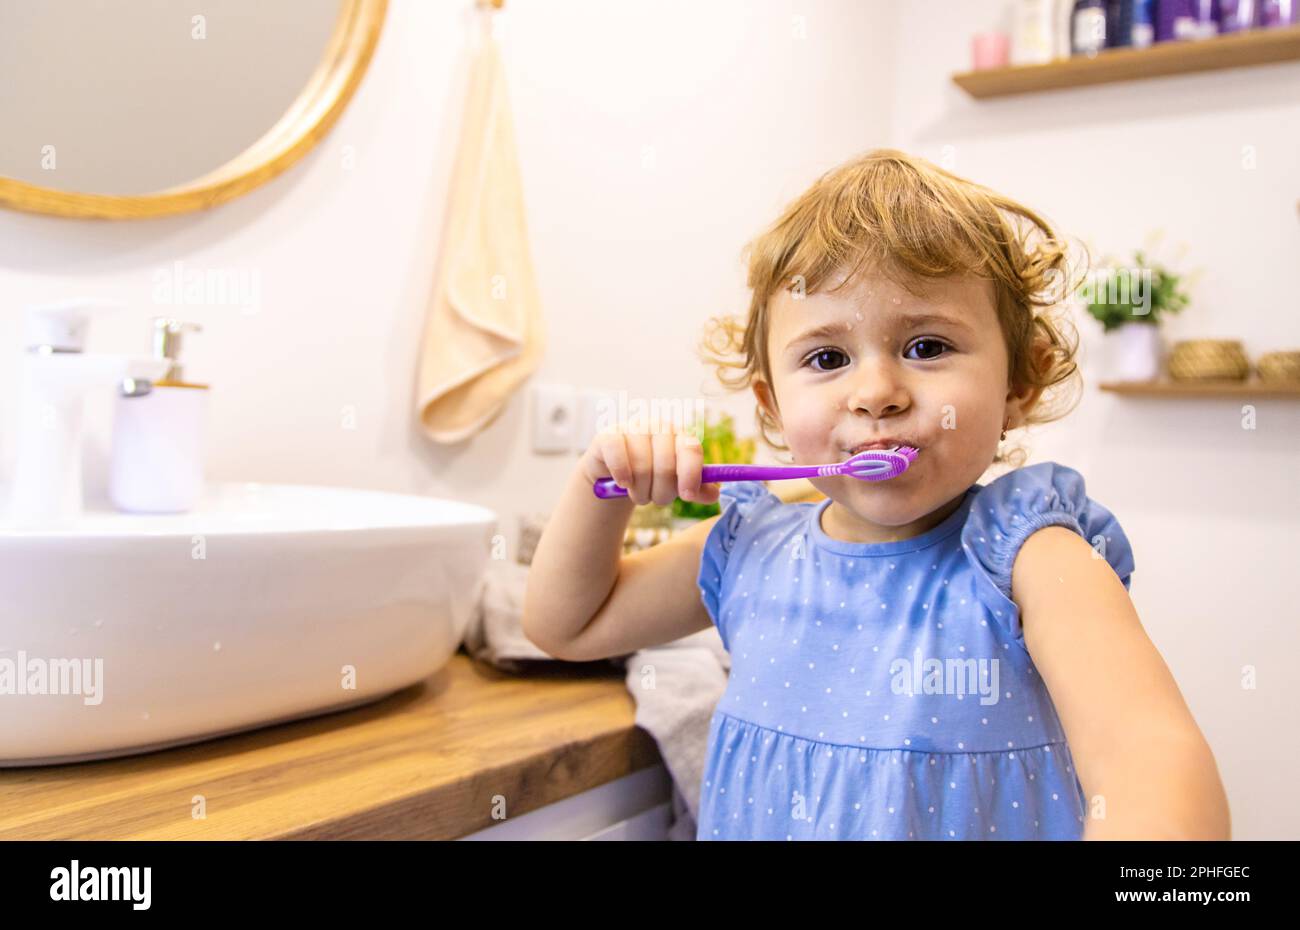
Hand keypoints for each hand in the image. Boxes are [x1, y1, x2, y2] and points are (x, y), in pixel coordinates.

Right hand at [579, 426, 721, 506]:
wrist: (614, 473)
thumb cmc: (650, 476)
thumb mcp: (674, 483)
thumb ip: (695, 488)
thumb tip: (714, 495)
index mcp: (679, 435)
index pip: (691, 449)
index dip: (690, 475)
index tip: (686, 496)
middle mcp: (658, 426)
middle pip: (665, 464)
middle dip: (661, 492)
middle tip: (655, 500)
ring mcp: (632, 428)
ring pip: (641, 465)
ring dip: (640, 491)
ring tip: (639, 495)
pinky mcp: (609, 435)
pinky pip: (618, 455)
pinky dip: (622, 475)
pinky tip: (623, 483)